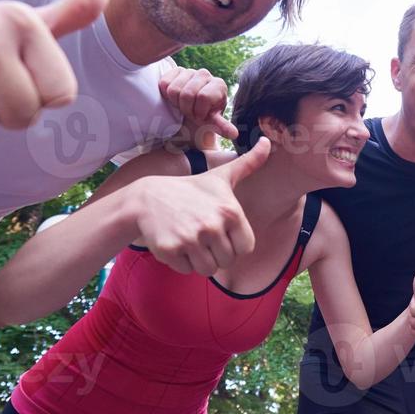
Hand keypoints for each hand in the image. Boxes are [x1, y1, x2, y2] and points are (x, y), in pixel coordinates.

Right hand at [126, 137, 270, 274]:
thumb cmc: (190, 190)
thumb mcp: (221, 176)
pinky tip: (175, 241)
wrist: (147, 198)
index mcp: (230, 212)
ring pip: (207, 269)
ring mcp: (191, 239)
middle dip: (215, 252)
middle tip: (200, 233)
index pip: (246, 248)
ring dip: (198, 259)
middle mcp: (212, 226)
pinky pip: (186, 270)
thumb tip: (268, 142)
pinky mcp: (171, 250)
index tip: (220, 230)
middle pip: (226, 261)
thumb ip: (249, 163)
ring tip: (189, 238)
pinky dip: (181, 262)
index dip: (233, 243)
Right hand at [160, 66, 238, 145]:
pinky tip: (175, 98)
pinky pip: (164, 83)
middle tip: (190, 113)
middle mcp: (205, 75)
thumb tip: (234, 134)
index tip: (200, 117)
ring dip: (176, 103)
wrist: (190, 114)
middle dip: (186, 109)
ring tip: (182, 106)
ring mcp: (190, 71)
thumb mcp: (212, 124)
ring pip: (174, 89)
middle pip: (187, 94)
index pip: (203, 97)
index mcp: (219, 85)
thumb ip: (222, 127)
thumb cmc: (203, 118)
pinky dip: (166, 95)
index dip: (198, 111)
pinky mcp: (175, 71)